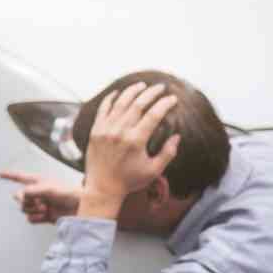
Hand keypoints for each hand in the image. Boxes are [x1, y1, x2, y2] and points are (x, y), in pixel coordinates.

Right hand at [0, 171, 80, 223]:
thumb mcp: (50, 189)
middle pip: (19, 198)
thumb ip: (32, 191)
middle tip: (37, 202)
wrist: (81, 208)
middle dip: (26, 201)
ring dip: (33, 210)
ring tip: (45, 208)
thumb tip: (19, 195)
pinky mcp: (43, 216)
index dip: (9, 175)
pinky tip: (45, 216)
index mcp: (38, 182)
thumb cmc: (69, 194)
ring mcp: (39, 205)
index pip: (20, 177)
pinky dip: (36, 218)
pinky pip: (30, 219)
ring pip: (24, 210)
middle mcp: (37, 193)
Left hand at [80, 82, 180, 217]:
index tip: (173, 98)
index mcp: (136, 141)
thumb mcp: (153, 170)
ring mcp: (105, 129)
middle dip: (152, 92)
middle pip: (138, 104)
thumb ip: (168, 153)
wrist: (102, 187)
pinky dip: (110, 98)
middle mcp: (120, 132)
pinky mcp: (95, 130)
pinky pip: (103, 109)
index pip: (154, 114)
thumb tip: (177, 136)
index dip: (165, 104)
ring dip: (132, 91)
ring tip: (142, 85)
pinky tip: (118, 92)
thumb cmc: (129, 180)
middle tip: (161, 87)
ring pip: (120, 102)